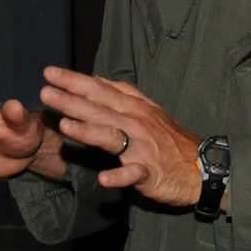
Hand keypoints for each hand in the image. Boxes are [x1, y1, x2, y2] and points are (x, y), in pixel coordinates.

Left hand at [37, 65, 201, 207]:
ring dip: (89, 131)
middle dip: (71, 101)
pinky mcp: (149, 172)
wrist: (204, 168)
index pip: (100, 89)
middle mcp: (136, 123)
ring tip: (66, 126)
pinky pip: (132, 174)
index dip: (75, 80)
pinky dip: (119, 177)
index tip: (50, 72)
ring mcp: (142, 148)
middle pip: (99, 110)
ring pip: (112, 137)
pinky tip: (103, 178)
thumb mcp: (148, 109)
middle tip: (46, 93)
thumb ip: (122, 94)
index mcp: (133, 107)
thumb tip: (95, 79)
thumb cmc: (170, 139)